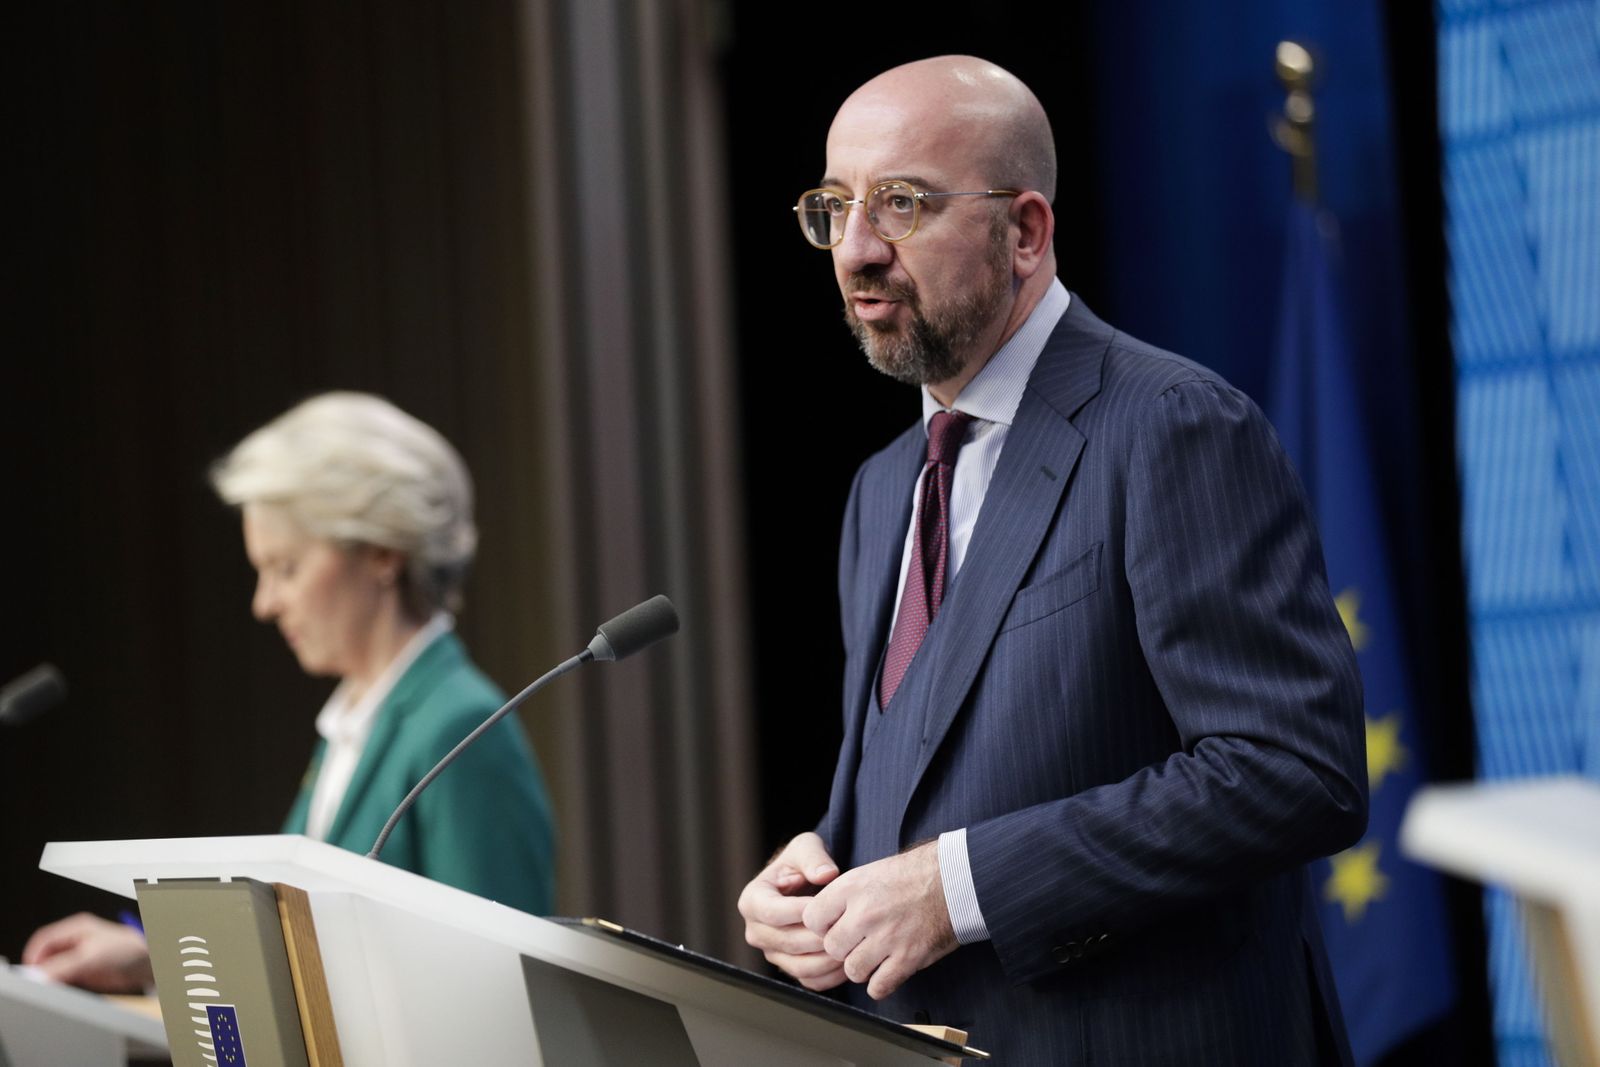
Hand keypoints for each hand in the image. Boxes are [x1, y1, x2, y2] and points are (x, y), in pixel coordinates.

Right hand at [21, 913, 152, 992]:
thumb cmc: (126, 949)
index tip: (30, 972)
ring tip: (46, 988)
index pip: (43, 939)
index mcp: (75, 928)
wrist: (145, 963)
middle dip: (39, 968)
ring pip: (52, 967)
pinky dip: (57, 984)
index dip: (33, 955)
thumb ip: (64, 965)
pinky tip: (57, 990)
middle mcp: (74, 941)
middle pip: (45, 954)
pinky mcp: (81, 970)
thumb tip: (40, 974)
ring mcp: (77, 956)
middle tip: (36, 983)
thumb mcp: (90, 956)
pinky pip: (62, 977)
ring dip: (48, 977)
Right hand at [738, 832, 846, 990]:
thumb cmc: (803, 863)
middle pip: (787, 942)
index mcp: (752, 900)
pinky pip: (810, 980)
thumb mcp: (806, 847)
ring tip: (853, 945)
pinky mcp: (789, 968)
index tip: (829, 906)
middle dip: (820, 937)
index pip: (773, 912)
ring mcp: (772, 953)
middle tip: (849, 928)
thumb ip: (814, 857)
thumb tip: (826, 874)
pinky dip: (831, 976)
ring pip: (799, 966)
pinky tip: (851, 960)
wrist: (806, 884)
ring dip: (828, 960)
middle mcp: (756, 931)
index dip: (802, 911)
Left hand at [802, 841, 957, 999]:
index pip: (812, 919)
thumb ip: (844, 897)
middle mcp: (865, 913)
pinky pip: (878, 987)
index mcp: (851, 888)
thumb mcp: (870, 873)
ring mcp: (886, 937)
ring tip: (875, 955)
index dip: (822, 926)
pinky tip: (888, 971)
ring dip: (862, 967)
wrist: (954, 880)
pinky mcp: (908, 958)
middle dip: (844, 948)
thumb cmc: (914, 874)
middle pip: (832, 948)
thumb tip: (822, 920)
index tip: (835, 926)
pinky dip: (881, 984)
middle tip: (859, 942)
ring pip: (853, 970)